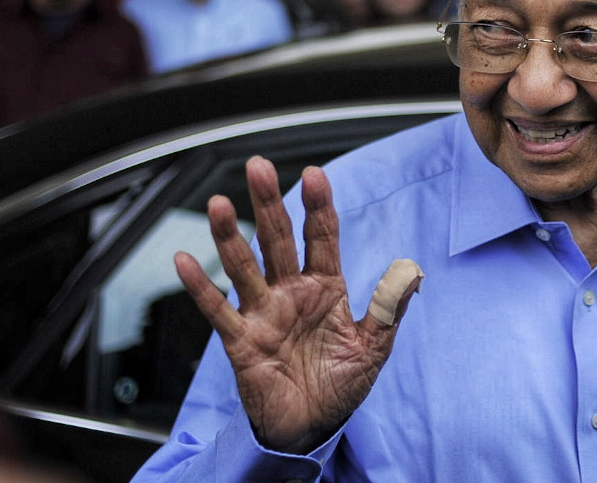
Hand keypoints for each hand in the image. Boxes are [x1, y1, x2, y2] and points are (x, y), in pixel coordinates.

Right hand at [175, 156, 421, 453]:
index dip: (318, 207)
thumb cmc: (339, 387)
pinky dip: (200, 286)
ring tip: (217, 203)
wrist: (310, 429)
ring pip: (244, 266)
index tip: (315, 175)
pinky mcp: (241, 339)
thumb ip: (387, 309)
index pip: (321, 237)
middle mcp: (290, 292)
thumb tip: (411, 271)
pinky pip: (218, 310)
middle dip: (268, 204)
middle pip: (277, 239)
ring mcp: (263, 312)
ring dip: (229, 236)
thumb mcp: (372, 348)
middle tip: (258, 167)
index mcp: (325, 288)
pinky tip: (185, 260)